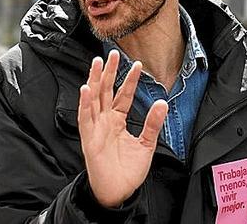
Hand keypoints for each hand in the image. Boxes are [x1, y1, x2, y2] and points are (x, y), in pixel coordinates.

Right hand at [78, 50, 168, 208]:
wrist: (118, 192)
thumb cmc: (128, 171)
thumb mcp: (146, 144)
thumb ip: (153, 123)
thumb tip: (162, 102)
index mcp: (117, 121)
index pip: (123, 95)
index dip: (129, 80)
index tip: (137, 64)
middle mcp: (105, 121)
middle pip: (105, 91)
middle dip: (108, 72)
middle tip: (112, 53)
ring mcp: (95, 128)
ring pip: (93, 99)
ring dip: (94, 80)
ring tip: (97, 63)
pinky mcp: (88, 138)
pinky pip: (84, 118)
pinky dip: (84, 103)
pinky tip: (86, 89)